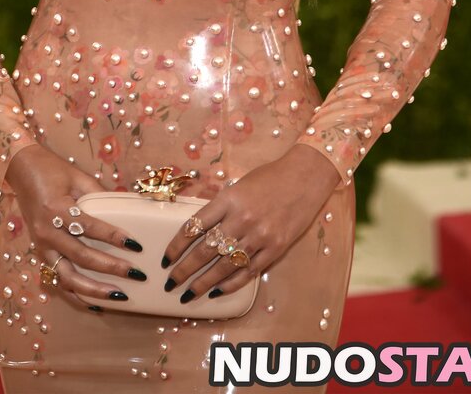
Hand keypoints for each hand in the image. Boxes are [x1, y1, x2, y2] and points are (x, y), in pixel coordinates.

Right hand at [4, 144, 147, 307]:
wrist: (20, 168)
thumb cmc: (51, 169)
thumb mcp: (77, 177)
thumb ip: (100, 194)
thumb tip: (127, 209)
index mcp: (55, 208)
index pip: (89, 226)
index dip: (113, 236)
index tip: (135, 244)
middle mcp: (46, 231)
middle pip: (80, 256)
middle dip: (110, 268)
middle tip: (135, 274)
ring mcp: (41, 245)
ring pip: (67, 277)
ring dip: (94, 289)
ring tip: (119, 295)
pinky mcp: (40, 252)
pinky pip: (58, 278)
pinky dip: (77, 292)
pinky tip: (96, 301)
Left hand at [161, 144, 340, 301]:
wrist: (305, 177)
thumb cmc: (270, 177)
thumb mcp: (238, 186)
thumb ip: (220, 207)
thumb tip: (198, 231)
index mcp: (228, 199)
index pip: (194, 227)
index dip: (176, 246)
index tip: (166, 259)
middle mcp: (241, 219)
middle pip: (205, 251)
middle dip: (184, 270)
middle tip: (170, 283)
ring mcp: (259, 236)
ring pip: (224, 266)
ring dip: (203, 282)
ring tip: (189, 293)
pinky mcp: (275, 248)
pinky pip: (248, 271)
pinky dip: (230, 284)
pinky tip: (217, 291)